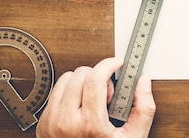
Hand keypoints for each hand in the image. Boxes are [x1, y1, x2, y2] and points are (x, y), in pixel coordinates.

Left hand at [36, 57, 155, 137]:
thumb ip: (144, 108)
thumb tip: (143, 82)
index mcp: (90, 125)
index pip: (95, 79)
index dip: (109, 65)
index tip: (116, 64)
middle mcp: (66, 122)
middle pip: (82, 75)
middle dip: (99, 77)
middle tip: (107, 94)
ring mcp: (52, 122)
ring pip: (66, 79)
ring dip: (82, 82)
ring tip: (92, 100)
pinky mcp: (44, 124)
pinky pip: (55, 92)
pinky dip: (70, 92)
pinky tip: (80, 107)